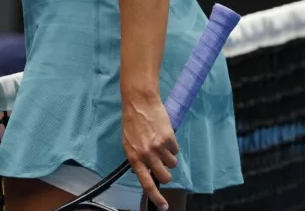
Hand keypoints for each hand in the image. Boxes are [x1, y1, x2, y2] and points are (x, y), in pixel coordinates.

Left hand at [122, 92, 178, 209]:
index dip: (156, 197)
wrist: (140, 102)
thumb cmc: (132, 122)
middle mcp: (146, 155)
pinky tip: (164, 135)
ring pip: (173, 164)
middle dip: (166, 174)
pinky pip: (176, 151)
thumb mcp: (128, 143)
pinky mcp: (169, 139)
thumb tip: (146, 172)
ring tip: (160, 144)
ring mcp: (158, 147)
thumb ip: (137, 158)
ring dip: (169, 157)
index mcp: (134, 157)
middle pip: (165, 177)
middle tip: (163, 165)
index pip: (146, 183)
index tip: (164, 206)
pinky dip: (172, 146)